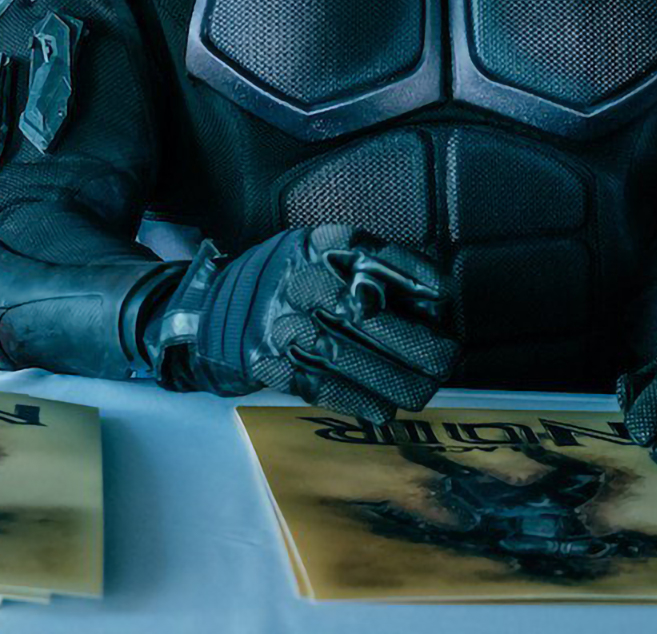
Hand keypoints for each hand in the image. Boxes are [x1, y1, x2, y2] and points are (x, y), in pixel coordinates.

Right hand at [146, 224, 458, 421]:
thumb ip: (372, 271)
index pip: (380, 258)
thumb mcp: (322, 257)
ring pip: (351, 358)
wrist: (211, 312)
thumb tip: (435, 305)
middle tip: (445, 361)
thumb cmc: (287, 284)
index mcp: (320, 245)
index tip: (446, 300)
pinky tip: (381, 411)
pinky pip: (321, 386)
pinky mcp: (268, 362)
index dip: (419, 281)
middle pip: (372, 317)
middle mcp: (300, 280)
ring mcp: (281, 323)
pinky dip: (356, 401)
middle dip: (419, 347)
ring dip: (397, 383)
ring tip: (422, 393)